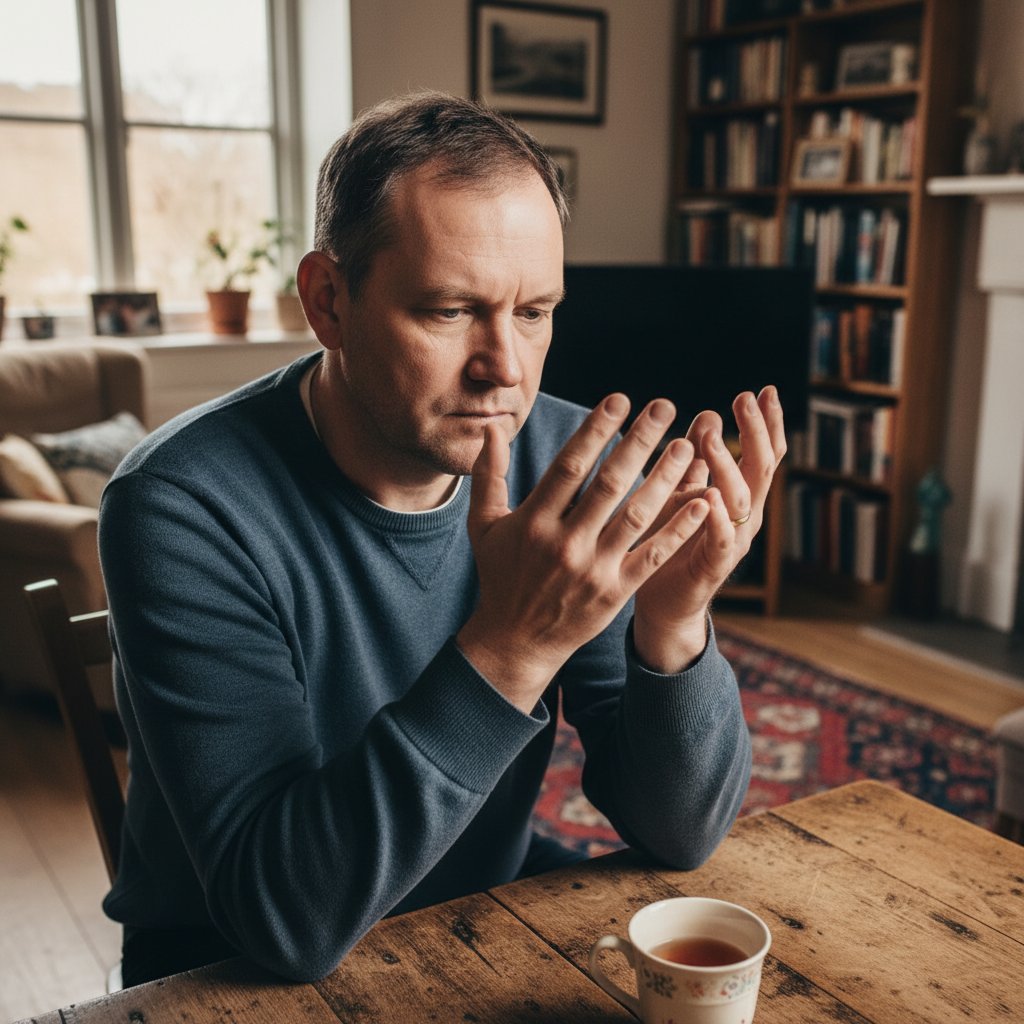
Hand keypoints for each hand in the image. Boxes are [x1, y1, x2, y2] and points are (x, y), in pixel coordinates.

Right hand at [456, 394, 711, 712]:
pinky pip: (652, 556)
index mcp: (534, 521)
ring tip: (687, 446)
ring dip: (665, 479)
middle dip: (639, 442)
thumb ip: (489, 475)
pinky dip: (679, 530)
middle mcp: (564, 542)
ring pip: (636, 516)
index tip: (620, 399)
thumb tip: (491, 429)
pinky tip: (701, 502)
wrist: (515, 641)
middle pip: (609, 483)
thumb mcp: (484, 525)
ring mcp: (593, 569)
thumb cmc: (501, 576)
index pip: (570, 465)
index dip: (596, 430)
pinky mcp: (615, 593)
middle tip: (664, 407)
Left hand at [633, 386, 786, 672]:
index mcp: (740, 495)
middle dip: (756, 432)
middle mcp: (745, 516)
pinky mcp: (713, 568)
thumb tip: (709, 414)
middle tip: (746, 399)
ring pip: (742, 500)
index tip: (764, 389)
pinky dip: (718, 519)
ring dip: (728, 467)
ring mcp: (733, 542)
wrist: (661, 603)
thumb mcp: (681, 489)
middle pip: (761, 468)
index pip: (762, 453)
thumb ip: (696, 457)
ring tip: (713, 440)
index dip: (766, 423)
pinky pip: (722, 542)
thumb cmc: (670, 540)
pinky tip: (711, 498)